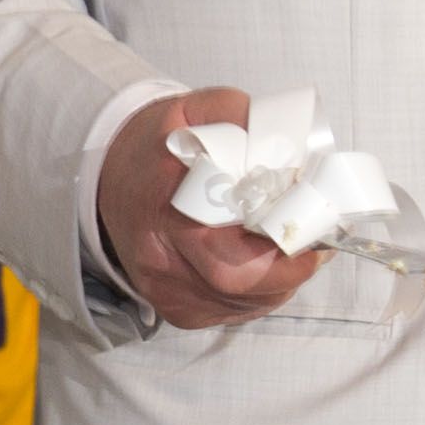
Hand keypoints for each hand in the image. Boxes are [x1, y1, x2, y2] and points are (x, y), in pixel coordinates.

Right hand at [95, 89, 321, 332]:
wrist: (109, 178)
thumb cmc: (161, 147)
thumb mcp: (198, 112)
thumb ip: (245, 120)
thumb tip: (295, 145)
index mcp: (166, 202)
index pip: (229, 246)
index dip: (279, 245)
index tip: (312, 226)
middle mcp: (159, 255)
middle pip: (237, 282)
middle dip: (289, 267)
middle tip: (315, 244)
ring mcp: (164, 289)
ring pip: (242, 303)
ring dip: (280, 281)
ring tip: (293, 250)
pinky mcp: (174, 308)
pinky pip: (232, 312)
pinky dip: (259, 295)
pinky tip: (263, 267)